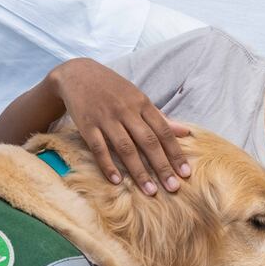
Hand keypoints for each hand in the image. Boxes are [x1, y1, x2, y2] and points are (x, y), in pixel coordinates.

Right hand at [49, 58, 190, 194]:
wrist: (78, 74)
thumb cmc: (114, 89)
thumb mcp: (139, 98)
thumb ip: (161, 117)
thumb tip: (186, 132)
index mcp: (142, 104)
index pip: (163, 131)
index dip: (175, 153)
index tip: (185, 173)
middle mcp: (126, 111)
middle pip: (148, 142)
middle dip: (162, 166)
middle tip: (173, 188)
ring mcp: (106, 118)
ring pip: (125, 148)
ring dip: (139, 171)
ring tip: (150, 191)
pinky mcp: (87, 125)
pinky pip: (99, 148)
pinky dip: (108, 165)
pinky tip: (117, 181)